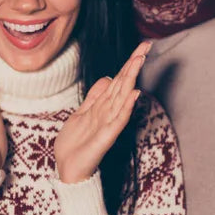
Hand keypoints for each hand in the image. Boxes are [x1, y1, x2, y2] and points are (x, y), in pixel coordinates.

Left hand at [54, 41, 152, 183]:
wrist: (68, 168)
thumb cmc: (75, 145)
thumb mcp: (81, 113)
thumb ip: (95, 97)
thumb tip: (108, 77)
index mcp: (103, 106)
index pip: (118, 80)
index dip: (128, 63)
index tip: (141, 46)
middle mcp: (109, 112)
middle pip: (123, 84)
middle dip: (133, 64)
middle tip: (145, 45)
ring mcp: (108, 124)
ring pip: (122, 97)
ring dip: (131, 78)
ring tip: (140, 60)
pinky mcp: (106, 137)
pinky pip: (118, 120)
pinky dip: (127, 106)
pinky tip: (134, 94)